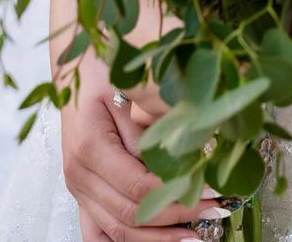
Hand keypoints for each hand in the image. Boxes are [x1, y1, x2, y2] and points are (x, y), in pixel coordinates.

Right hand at [60, 54, 228, 240]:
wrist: (75, 67)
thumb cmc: (102, 70)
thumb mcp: (127, 87)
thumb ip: (150, 122)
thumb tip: (185, 150)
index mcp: (90, 147)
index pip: (139, 187)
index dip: (178, 194)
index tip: (212, 190)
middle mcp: (79, 175)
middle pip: (130, 214)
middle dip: (176, 218)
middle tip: (215, 212)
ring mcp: (78, 188)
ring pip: (115, 231)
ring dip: (156, 239)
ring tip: (194, 237)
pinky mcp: (82, 192)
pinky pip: (97, 232)